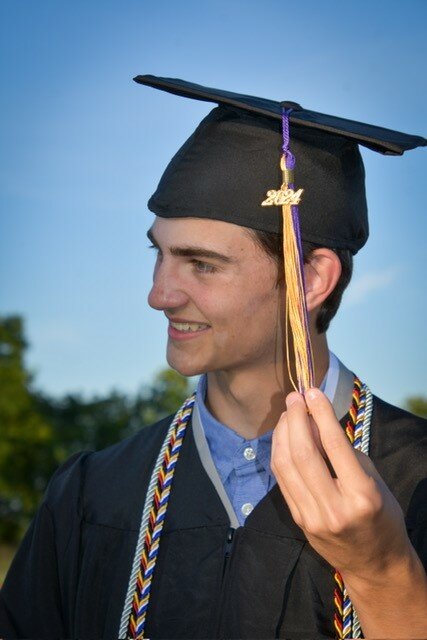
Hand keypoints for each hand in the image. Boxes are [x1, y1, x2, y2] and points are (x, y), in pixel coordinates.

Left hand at [271, 388, 409, 580]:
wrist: (375, 563)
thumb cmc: (381, 516)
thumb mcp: (373, 481)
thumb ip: (345, 454)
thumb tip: (317, 422)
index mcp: (361, 495)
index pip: (335, 445)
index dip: (320, 413)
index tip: (313, 391)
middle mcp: (334, 507)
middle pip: (304, 453)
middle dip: (295, 419)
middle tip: (295, 397)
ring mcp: (312, 517)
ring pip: (286, 465)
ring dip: (283, 433)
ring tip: (287, 413)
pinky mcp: (298, 520)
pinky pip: (282, 479)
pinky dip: (280, 453)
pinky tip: (283, 436)